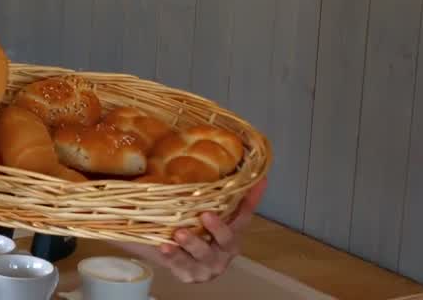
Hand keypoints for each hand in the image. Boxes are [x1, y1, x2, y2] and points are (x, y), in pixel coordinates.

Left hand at [119, 176, 266, 282]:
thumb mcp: (195, 207)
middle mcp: (223, 250)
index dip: (252, 197)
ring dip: (193, 243)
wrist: (164, 252)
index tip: (258, 181)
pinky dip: (173, 256)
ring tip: (179, 234)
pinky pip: (181, 265)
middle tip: (206, 215)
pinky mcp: (189, 273)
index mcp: (230, 232)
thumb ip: (206, 190)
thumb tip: (205, 148)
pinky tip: (164, 247)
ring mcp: (207, 264)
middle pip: (228, 239)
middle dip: (218, 228)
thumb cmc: (185, 226)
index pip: (245, 213)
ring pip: (203, 254)